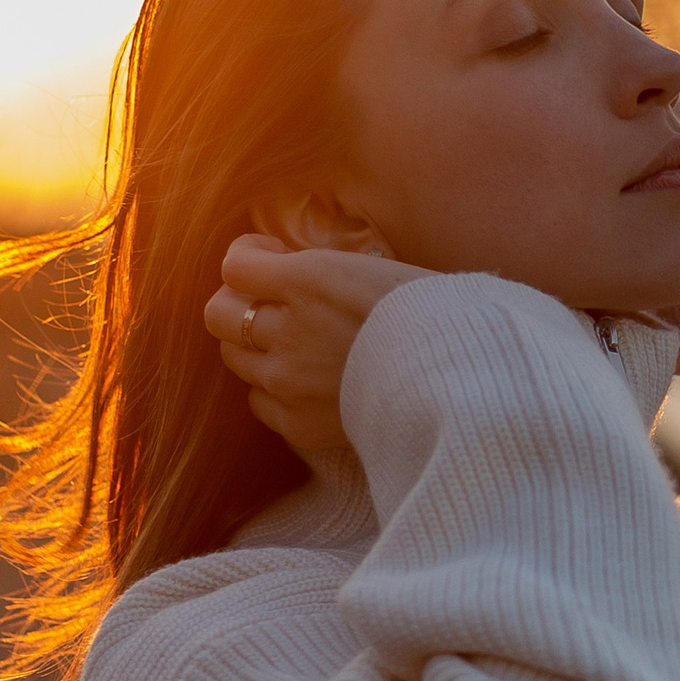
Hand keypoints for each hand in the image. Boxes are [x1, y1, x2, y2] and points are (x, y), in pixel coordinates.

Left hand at [207, 232, 432, 463]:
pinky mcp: (297, 423)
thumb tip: (283, 267)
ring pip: (233, 357)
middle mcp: (288, 330)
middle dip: (238, 302)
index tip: (270, 259)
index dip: (248, 257)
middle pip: (219, 313)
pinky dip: (274, 390)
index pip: (235, 264)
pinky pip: (258, 401)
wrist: (460, 384)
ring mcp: (288, 381)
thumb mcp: (373, 269)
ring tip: (292, 344)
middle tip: (269, 303)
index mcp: (309, 280)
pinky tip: (305, 382)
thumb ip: (317, 269)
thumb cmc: (431, 318)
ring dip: (255, 346)